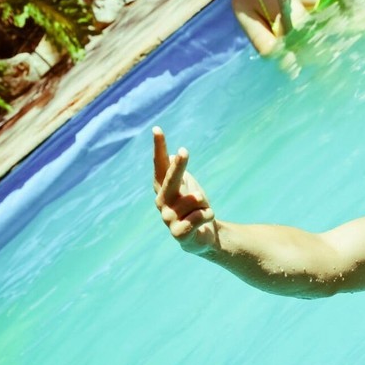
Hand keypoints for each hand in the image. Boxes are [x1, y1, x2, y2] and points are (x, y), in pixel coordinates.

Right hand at [153, 127, 217, 254]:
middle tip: (184, 151)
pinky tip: (204, 220)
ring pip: (193, 200)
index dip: (159, 148)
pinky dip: (207, 215)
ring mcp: (168, 219)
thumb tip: (174, 155)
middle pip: (170, 180)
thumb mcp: (188, 186)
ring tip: (202, 210)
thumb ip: (178, 172)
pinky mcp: (178, 234)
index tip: (157, 129)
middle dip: (177, 166)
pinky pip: (200, 216)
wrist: (205, 236)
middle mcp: (162, 203)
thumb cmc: (195, 208)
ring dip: (203, 203)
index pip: (159, 165)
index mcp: (164, 188)